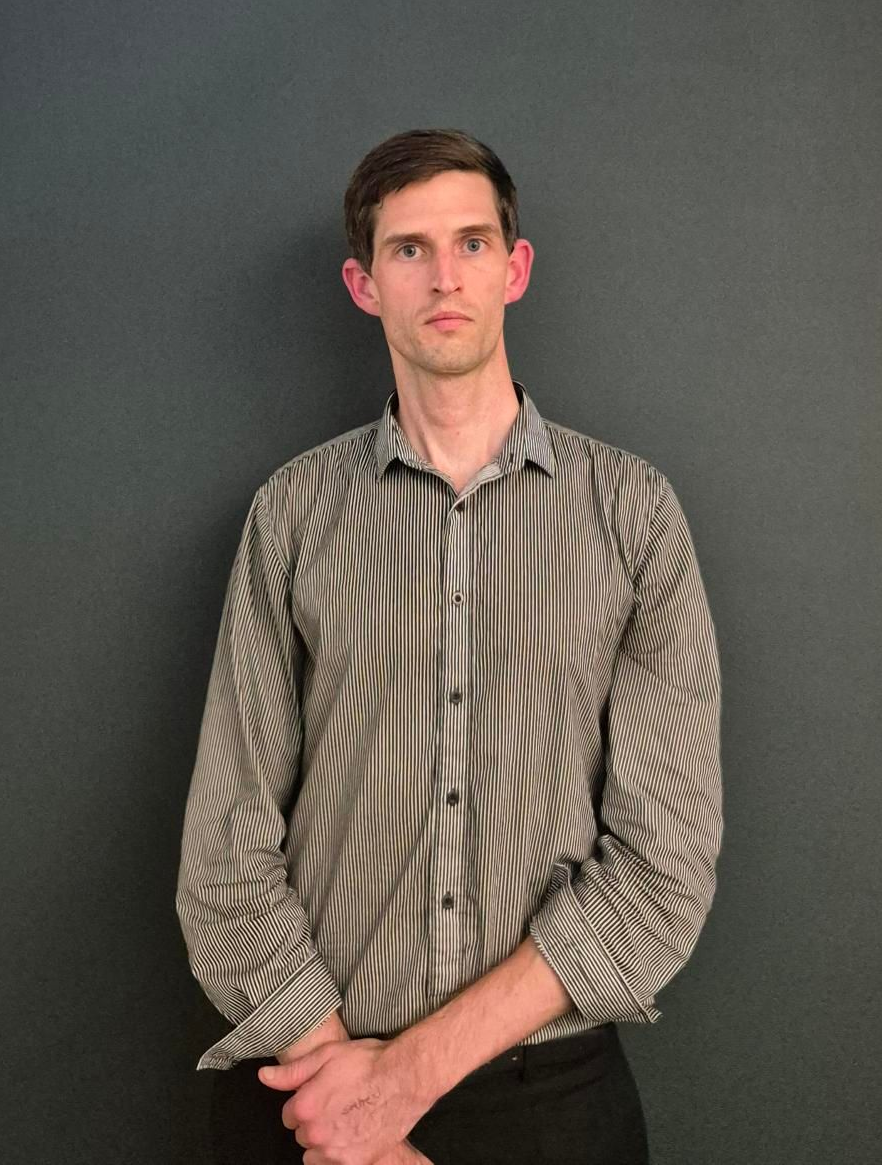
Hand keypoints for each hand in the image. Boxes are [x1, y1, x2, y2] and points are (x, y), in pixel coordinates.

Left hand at [257, 1037, 431, 1164]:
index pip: (289, 1115)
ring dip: (326, 1141)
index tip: (322, 1094)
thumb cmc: (367, 1062)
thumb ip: (292, 1072)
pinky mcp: (355, 1163)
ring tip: (347, 1120)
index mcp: (305, 1107)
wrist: (405, 1077)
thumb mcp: (327, 1055)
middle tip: (337, 1104)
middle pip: (303, 1135)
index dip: (305, 1102)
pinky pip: (335, 1164)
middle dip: (315, 1122)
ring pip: (316, 1153)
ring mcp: (335, 1152)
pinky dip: (342, 1153)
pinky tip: (356, 1133)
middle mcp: (316, 1134)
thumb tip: (264, 1077)